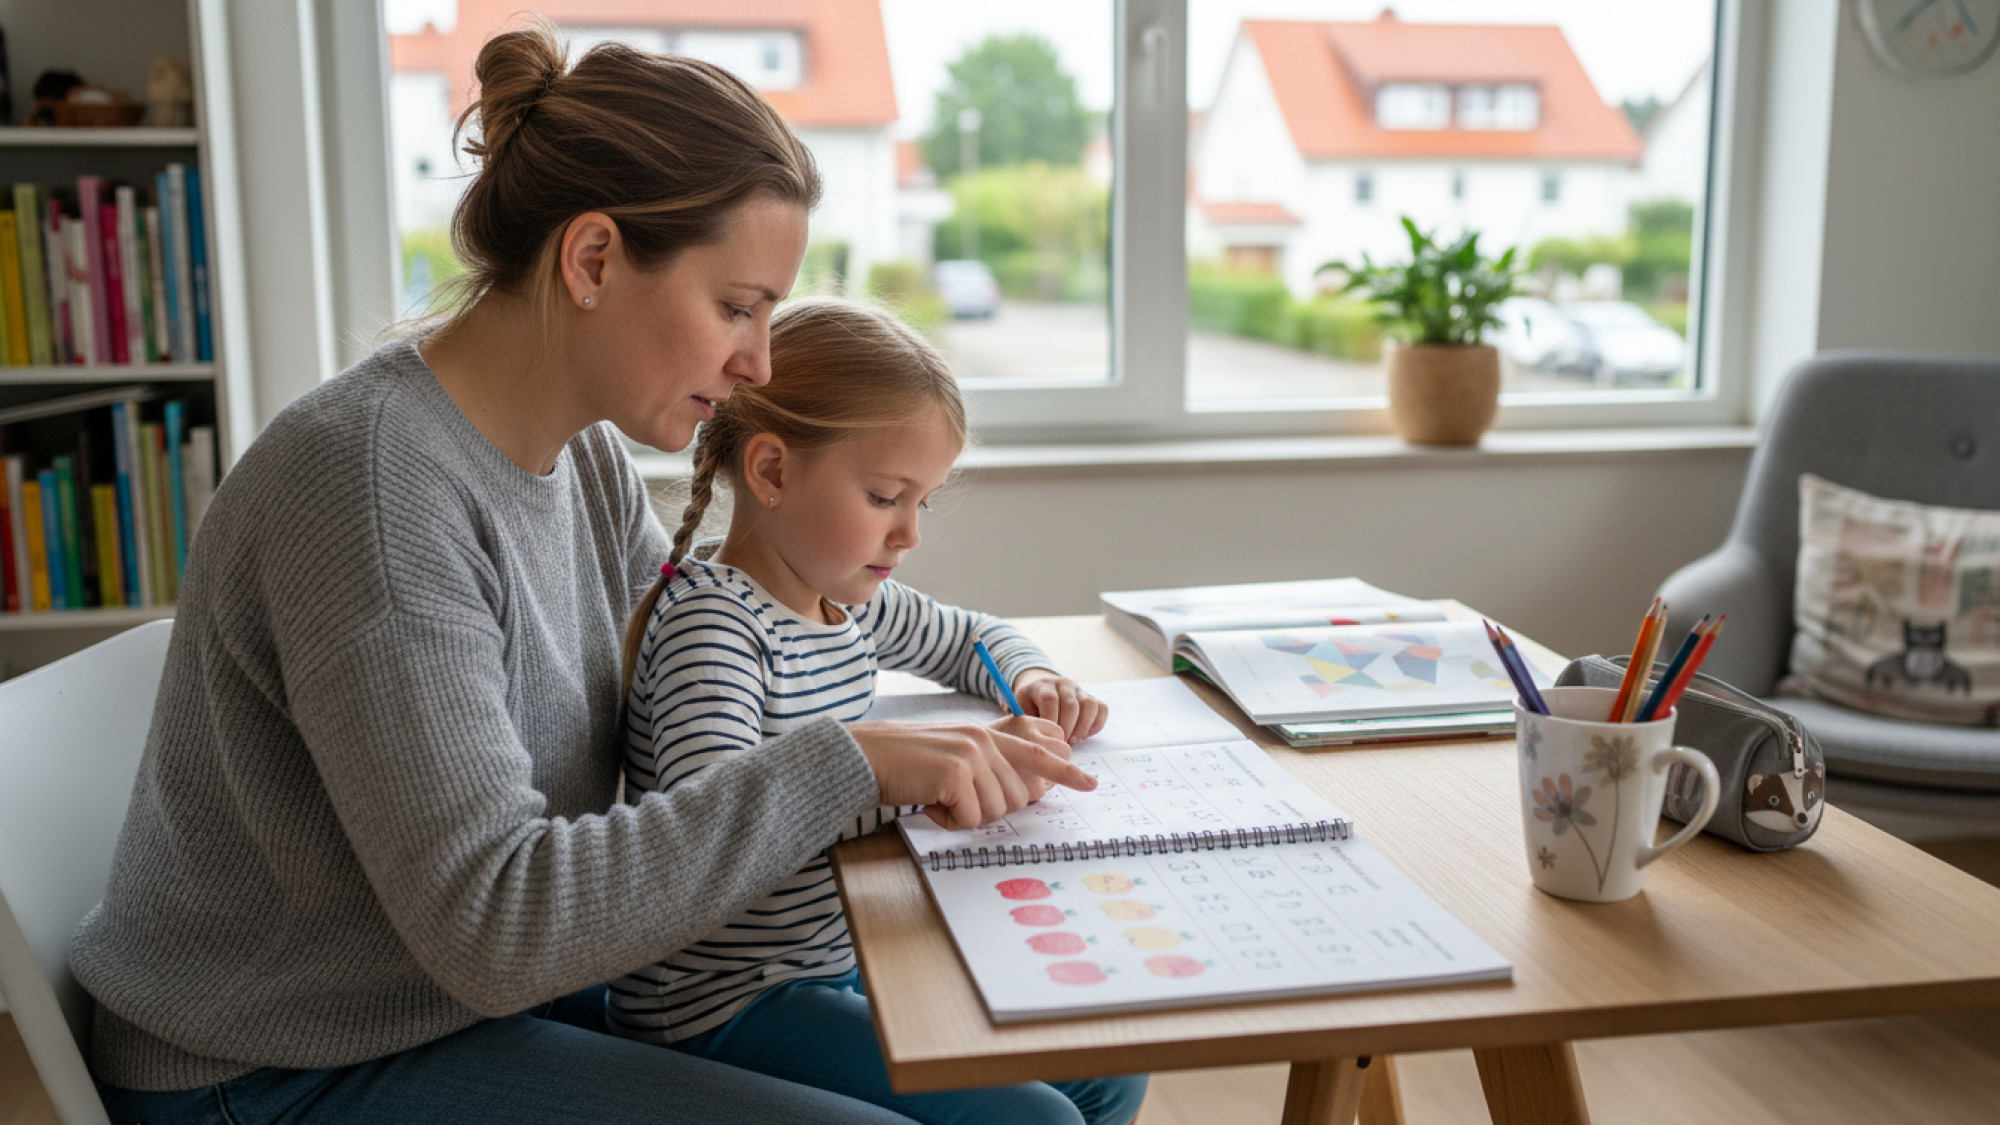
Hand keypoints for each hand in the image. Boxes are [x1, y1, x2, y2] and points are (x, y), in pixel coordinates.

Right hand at [847, 718, 1097, 830]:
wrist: (868, 756)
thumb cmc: (910, 762)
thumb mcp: (955, 752)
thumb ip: (990, 761)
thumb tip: (1030, 788)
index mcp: (988, 734)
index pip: (1041, 748)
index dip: (1066, 769)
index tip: (1090, 784)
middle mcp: (985, 740)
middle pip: (1019, 795)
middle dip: (991, 809)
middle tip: (958, 800)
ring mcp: (971, 755)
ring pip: (997, 810)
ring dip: (967, 815)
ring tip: (940, 798)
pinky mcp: (956, 773)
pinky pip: (971, 818)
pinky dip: (949, 820)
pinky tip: (930, 803)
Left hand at [1012, 669, 1108, 743]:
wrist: (1039, 688)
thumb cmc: (1029, 706)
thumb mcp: (1021, 710)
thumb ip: (1026, 722)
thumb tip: (1034, 741)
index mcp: (1042, 686)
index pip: (1050, 699)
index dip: (1051, 720)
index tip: (1050, 737)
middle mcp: (1063, 684)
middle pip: (1071, 704)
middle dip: (1067, 728)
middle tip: (1062, 744)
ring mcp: (1079, 690)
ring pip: (1089, 705)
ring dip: (1082, 727)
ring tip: (1073, 741)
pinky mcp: (1091, 697)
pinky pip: (1102, 709)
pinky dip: (1096, 724)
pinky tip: (1085, 735)